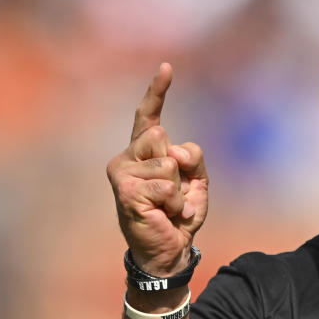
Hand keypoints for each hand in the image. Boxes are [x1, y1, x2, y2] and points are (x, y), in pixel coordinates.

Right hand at [107, 63, 207, 276]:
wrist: (170, 251)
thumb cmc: (180, 216)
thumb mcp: (196, 182)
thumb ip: (193, 158)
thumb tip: (175, 150)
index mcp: (144, 152)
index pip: (149, 116)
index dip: (157, 91)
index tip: (167, 67)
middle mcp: (128, 158)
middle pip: (163, 138)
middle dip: (180, 167)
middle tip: (174, 193)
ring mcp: (122, 173)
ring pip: (167, 163)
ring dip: (178, 190)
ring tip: (169, 207)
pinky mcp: (126, 191)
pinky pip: (166, 185)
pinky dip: (175, 203)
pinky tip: (165, 215)